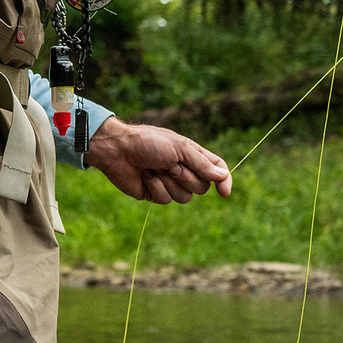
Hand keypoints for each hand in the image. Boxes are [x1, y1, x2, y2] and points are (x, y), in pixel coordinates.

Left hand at [83, 117, 233, 203]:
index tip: (224, 193)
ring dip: (169, 183)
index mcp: (192, 155)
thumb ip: (202, 164)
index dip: (224, 181)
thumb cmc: (148, 143)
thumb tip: (223, 176)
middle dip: (186, 178)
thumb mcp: (179, 148)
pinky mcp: (156, 193)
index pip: (216, 169)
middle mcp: (184, 169)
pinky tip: (146, 177)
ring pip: (184, 197)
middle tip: (169, 165)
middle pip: (201, 187)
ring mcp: (170, 183)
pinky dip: (156, 187)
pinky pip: (166, 199)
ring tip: (155, 169)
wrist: (118, 150)